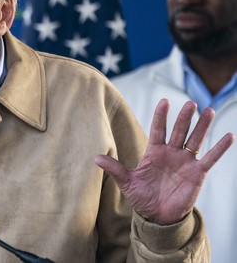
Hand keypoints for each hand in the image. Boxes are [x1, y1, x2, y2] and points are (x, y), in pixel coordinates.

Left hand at [95, 98, 233, 224]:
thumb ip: (114, 168)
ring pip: (195, 140)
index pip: (158, 129)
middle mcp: (171, 153)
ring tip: (208, 111)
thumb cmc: (141, 197)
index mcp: (154, 152)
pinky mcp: (197, 173)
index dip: (161, 116)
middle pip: (179, 131)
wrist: (157, 216)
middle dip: (184, 118)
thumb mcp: (127, 182)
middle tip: (190, 103)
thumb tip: (94, 157)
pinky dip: (219, 148)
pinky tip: (229, 136)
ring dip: (202, 126)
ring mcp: (185, 162)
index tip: (164, 101)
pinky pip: (210, 158)